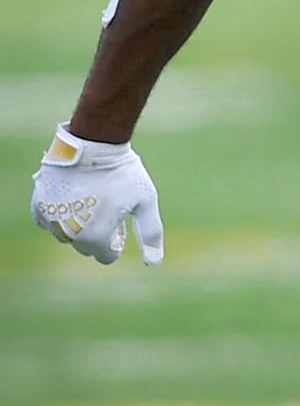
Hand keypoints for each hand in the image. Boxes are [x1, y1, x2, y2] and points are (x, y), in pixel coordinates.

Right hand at [31, 124, 163, 265]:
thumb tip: (154, 262)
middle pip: (85, 247)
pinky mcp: (39, 204)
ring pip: (66, 236)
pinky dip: (59, 215)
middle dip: (98, 234)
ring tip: (93, 202)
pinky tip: (72, 198)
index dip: (117, 241)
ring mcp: (51, 220)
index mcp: (95, 237)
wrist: (95, 143)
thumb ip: (151, 232)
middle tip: (108, 209)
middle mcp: (69, 234)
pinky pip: (47, 221)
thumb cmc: (123, 172)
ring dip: (78, 226)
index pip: (106, 256)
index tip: (121, 223)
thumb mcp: (145, 200)